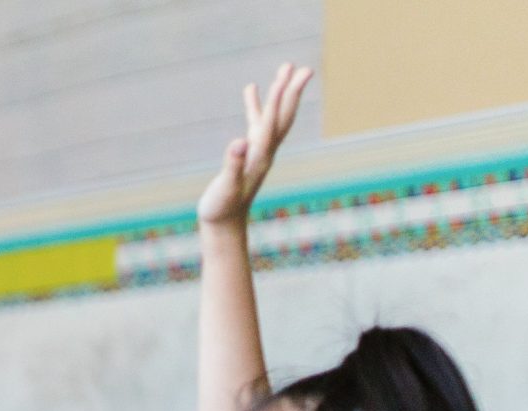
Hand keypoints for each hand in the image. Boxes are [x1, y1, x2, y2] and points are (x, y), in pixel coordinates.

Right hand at [196, 63, 312, 227]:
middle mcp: (265, 150)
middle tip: (306, 69)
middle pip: (283, 116)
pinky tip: (251, 89)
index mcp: (260, 156)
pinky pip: (256, 122)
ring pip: (274, 115)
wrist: (225, 225)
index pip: (271, 122)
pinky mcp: (249, 152)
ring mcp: (258, 150)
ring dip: (280, 92)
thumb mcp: (225, 188)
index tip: (286, 76)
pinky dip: (256, 104)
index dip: (277, 99)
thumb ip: (232, 165)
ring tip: (285, 67)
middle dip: (293, 92)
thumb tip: (239, 143)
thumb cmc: (222, 208)